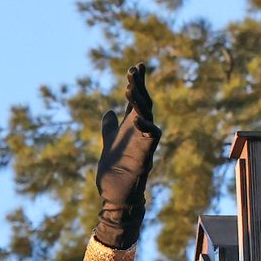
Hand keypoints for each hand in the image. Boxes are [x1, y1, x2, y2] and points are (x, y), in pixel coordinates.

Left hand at [94, 63, 161, 249]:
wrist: (116, 195)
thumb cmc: (115, 170)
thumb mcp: (109, 142)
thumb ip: (110, 127)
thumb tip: (109, 112)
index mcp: (132, 127)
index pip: (136, 100)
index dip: (137, 83)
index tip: (136, 65)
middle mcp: (141, 132)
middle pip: (144, 103)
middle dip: (139, 86)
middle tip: (133, 70)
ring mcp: (144, 143)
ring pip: (147, 117)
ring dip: (139, 102)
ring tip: (129, 88)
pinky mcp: (145, 157)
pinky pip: (151, 139)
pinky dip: (145, 128)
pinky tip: (137, 118)